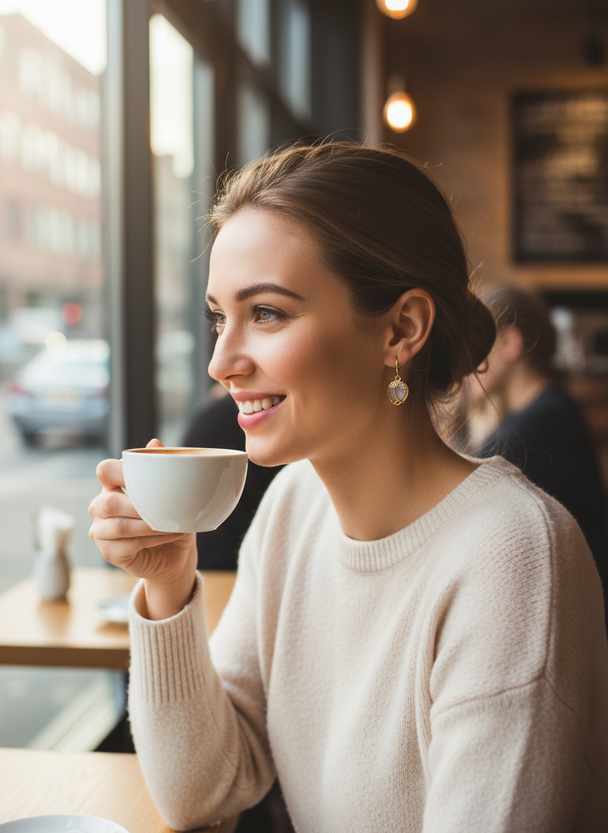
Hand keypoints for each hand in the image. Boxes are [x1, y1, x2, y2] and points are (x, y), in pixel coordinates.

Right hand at [88, 439, 197, 618]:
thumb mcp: (171, 493)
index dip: (120, 470)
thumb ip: (161, 469)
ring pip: (119, 526)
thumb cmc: (170, 519)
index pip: (104, 471)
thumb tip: (154, 443)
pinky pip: (127, 545)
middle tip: (166, 508)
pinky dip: (153, 539)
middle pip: (108, 502)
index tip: (148, 477)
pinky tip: (171, 535)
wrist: (176, 554)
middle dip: (140, 506)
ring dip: (150, 525)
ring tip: (173, 524)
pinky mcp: (109, 553)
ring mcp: (101, 532)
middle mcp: (101, 507)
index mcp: (113, 486)